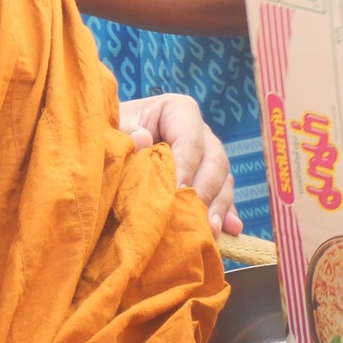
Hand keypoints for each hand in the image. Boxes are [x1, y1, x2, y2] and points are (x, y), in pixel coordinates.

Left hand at [118, 93, 240, 235]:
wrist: (112, 145)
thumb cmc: (113, 132)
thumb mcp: (113, 125)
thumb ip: (125, 131)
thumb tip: (144, 139)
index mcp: (179, 111)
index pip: (190, 138)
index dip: (186, 165)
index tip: (177, 192)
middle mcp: (200, 132)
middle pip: (214, 159)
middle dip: (206, 190)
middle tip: (194, 216)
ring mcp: (207, 156)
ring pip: (223, 178)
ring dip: (218, 206)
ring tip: (211, 231)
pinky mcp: (208, 180)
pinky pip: (223, 195)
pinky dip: (226, 213)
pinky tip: (231, 231)